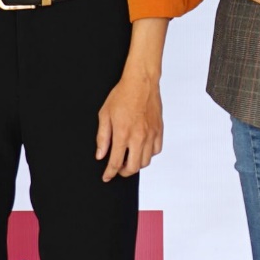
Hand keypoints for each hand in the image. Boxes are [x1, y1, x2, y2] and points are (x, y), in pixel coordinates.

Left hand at [96, 64, 163, 180]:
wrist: (141, 82)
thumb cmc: (123, 95)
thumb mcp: (105, 115)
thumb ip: (102, 138)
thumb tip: (100, 155)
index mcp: (123, 133)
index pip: (115, 162)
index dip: (110, 173)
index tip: (107, 177)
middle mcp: (138, 137)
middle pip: (133, 167)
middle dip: (123, 172)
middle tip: (118, 168)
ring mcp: (151, 134)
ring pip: (146, 161)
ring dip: (136, 164)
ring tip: (129, 157)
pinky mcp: (159, 130)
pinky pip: (156, 150)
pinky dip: (149, 154)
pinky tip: (141, 148)